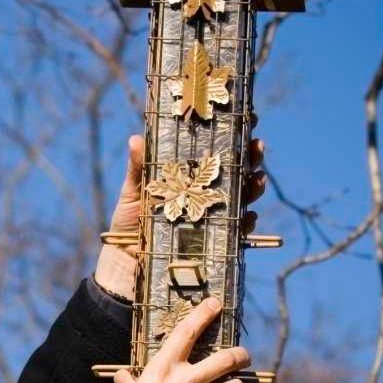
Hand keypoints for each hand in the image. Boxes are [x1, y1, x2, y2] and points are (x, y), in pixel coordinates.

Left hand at [93, 136, 268, 299]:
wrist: (124, 266)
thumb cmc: (127, 225)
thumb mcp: (132, 193)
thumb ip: (138, 168)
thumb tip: (136, 139)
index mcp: (187, 177)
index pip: (214, 151)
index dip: (232, 134)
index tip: (246, 117)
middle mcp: (204, 194)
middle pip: (235, 171)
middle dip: (251, 157)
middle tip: (257, 145)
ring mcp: (212, 217)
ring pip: (243, 198)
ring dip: (254, 186)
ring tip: (257, 178)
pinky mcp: (214, 243)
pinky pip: (238, 232)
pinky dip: (246, 223)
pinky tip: (248, 215)